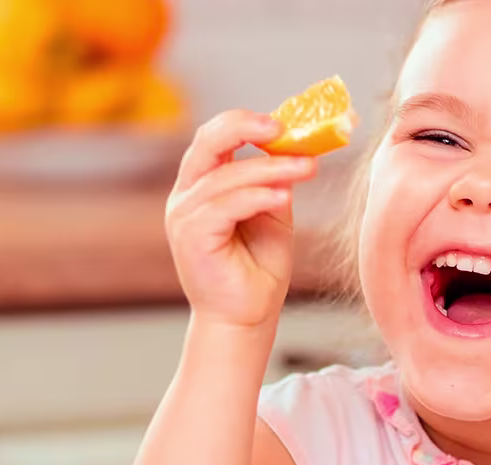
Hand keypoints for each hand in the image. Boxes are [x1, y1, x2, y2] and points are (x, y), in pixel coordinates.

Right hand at [164, 109, 318, 329]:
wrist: (246, 316)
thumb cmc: (257, 267)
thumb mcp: (272, 213)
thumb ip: (275, 182)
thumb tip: (297, 149)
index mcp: (202, 184)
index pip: (215, 137)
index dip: (246, 122)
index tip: (285, 122)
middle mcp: (187, 195)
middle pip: (207, 142)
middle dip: (245, 127)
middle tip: (283, 128)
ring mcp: (184, 216)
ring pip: (226, 176)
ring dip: (270, 168)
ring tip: (306, 168)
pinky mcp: (191, 238)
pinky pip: (224, 206)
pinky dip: (256, 196)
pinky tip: (283, 195)